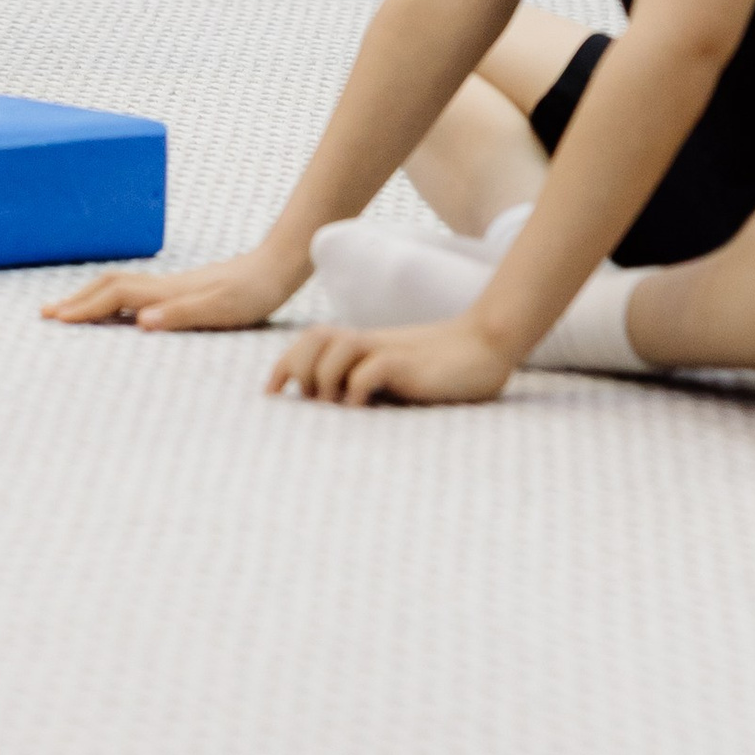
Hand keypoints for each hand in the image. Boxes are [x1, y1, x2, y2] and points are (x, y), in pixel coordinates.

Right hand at [43, 246, 303, 330]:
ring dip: (89, 296)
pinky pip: (133, 292)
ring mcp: (170, 285)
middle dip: (75, 300)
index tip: (56, 319)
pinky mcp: (180, 289)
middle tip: (46, 314)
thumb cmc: (251, 294)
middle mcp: (162, 286)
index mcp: (166, 292)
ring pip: (118, 286)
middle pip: (107, 285)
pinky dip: (111, 298)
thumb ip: (181, 314)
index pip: (113, 296)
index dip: (84, 308)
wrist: (274, 267)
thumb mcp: (221, 310)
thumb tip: (141, 322)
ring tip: (69, 309)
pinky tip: (115, 308)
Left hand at [264, 313, 515, 407]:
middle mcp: (369, 343)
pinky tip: (358, 409)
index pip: (311, 340)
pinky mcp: (406, 364)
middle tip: (305, 401)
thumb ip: (370, 386)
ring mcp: (387, 350)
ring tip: (330, 406)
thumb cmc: (441, 371)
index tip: (270, 393)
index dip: (286, 363)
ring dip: (323, 378)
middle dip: (298, 369)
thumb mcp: (398, 378)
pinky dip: (356, 390)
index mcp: (363, 345)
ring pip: (335, 349)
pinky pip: (369, 370)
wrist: (484, 347)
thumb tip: (339, 414)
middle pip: (314, 339)